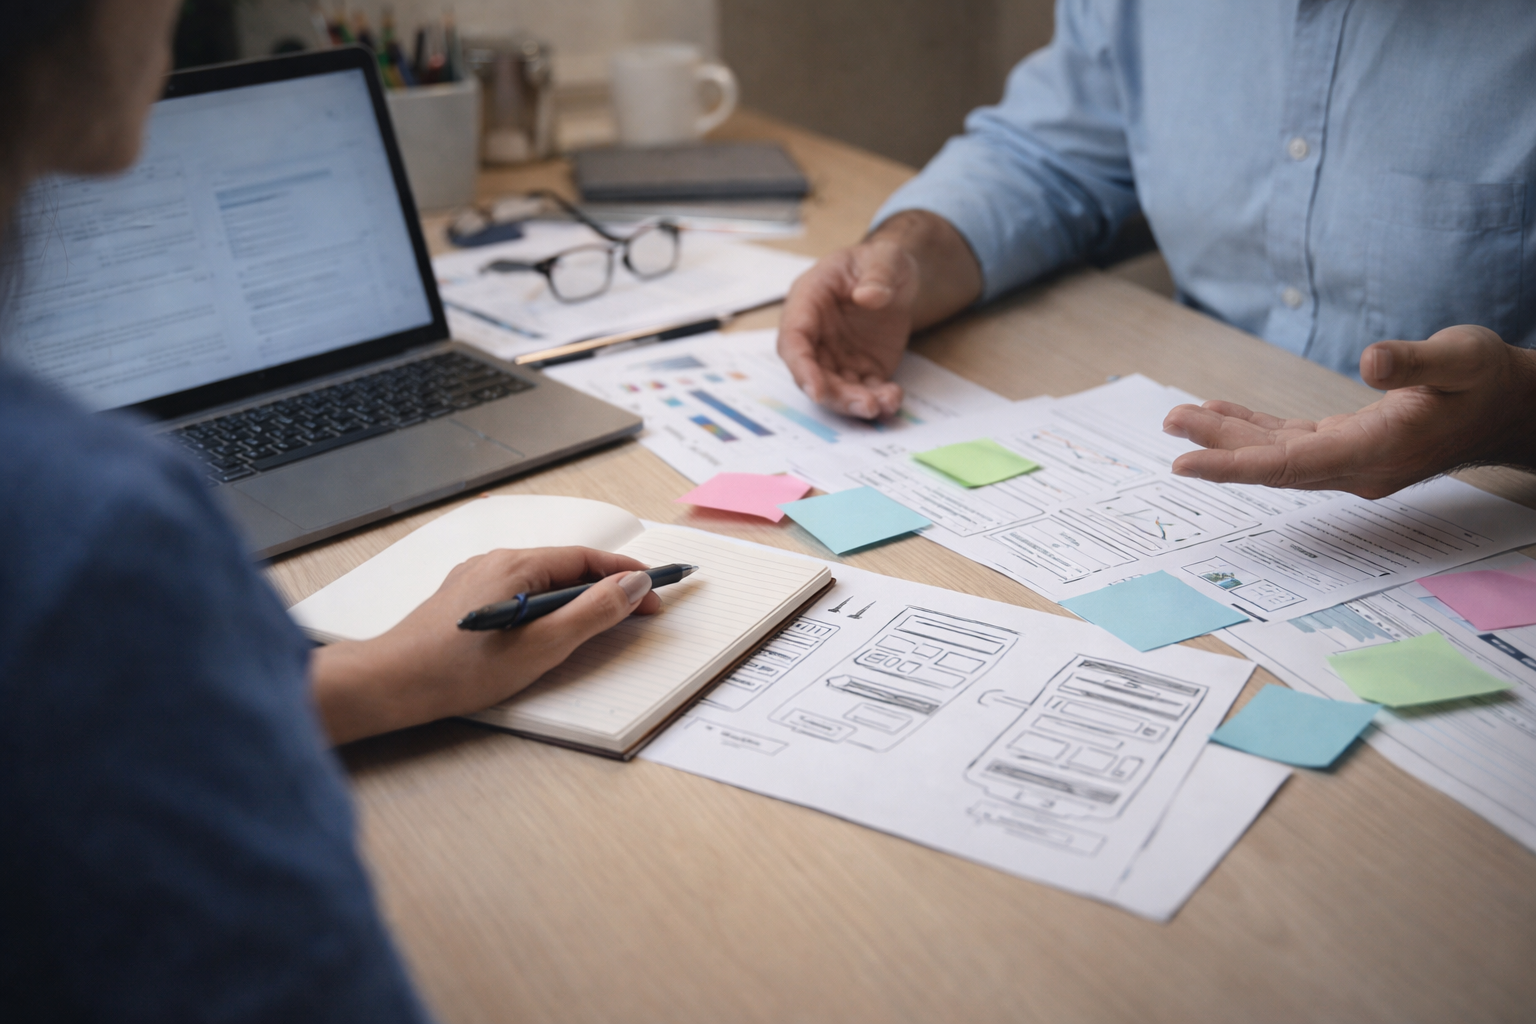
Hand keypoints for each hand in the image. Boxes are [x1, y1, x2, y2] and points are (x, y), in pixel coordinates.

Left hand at [310, 547, 661, 743]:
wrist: (390, 684)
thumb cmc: (459, 671)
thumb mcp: (542, 646)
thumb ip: (593, 613)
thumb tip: (633, 584)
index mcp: (518, 565)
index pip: (588, 560)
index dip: (627, 576)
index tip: (656, 594)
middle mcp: (496, 561)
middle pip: (567, 568)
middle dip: (607, 588)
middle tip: (638, 614)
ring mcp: (478, 579)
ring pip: (544, 582)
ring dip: (578, 599)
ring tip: (601, 625)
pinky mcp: (465, 599)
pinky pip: (521, 593)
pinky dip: (549, 607)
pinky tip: (550, 632)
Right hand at [777, 210, 982, 418]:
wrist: (897, 277)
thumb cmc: (879, 262)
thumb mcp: (884, 257)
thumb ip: (877, 274)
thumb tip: (868, 296)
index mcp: (808, 300)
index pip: (794, 339)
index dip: (802, 367)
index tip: (817, 390)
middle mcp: (816, 334)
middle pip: (812, 373)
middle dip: (835, 395)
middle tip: (865, 404)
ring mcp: (837, 355)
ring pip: (836, 389)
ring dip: (855, 403)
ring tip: (882, 405)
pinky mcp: (860, 368)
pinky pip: (864, 390)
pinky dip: (877, 400)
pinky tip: (893, 398)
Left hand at [1162, 325, 1535, 497]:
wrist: (1511, 407)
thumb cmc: (1487, 380)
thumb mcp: (1461, 359)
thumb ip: (1415, 362)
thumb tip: (1372, 360)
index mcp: (1378, 450)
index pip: (1289, 463)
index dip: (1234, 464)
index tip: (1186, 462)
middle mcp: (1356, 466)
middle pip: (1273, 462)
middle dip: (1217, 448)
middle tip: (1169, 425)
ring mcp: (1350, 461)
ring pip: (1276, 454)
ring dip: (1227, 437)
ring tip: (1180, 417)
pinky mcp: (1347, 446)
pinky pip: (1289, 443)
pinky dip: (1253, 429)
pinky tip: (1220, 414)